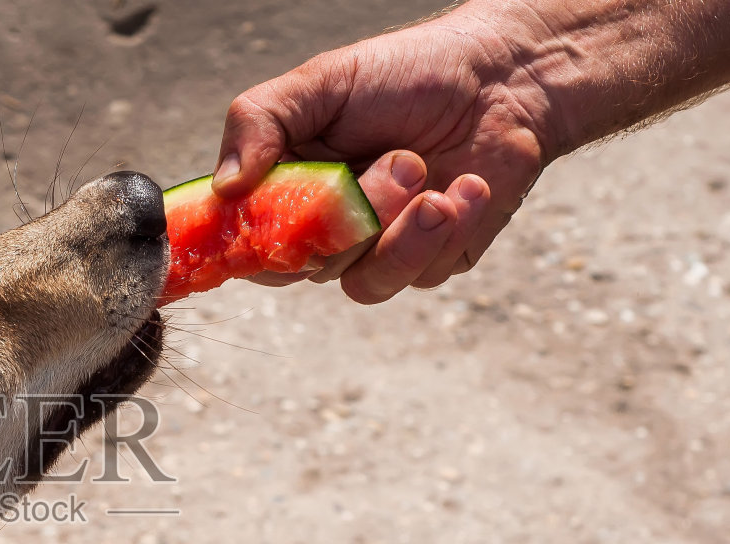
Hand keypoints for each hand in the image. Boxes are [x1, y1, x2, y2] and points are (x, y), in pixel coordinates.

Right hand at [216, 10, 553, 302]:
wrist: (506, 79)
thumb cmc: (409, 73)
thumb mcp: (322, 82)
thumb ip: (259, 122)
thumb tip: (223, 186)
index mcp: (286, 187)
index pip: (247, 239)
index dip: (255, 241)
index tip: (282, 221)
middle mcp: (323, 228)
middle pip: (307, 266)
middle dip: (358, 217)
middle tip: (405, 160)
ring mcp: (375, 250)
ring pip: (363, 282)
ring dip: (404, 233)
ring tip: (440, 182)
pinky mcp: (428, 262)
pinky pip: (419, 276)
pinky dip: (448, 231)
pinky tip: (471, 187)